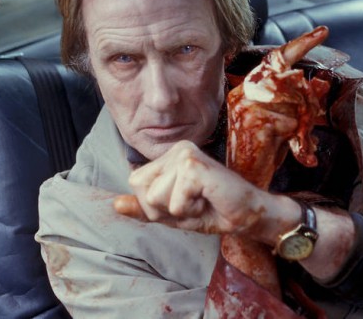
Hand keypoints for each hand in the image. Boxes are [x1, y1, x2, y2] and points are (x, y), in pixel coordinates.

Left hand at [114, 140, 271, 233]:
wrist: (247, 214)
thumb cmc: (213, 210)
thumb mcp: (171, 213)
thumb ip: (143, 208)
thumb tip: (115, 204)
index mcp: (169, 155)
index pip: (135, 183)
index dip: (154, 204)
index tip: (184, 201)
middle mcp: (176, 148)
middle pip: (141, 190)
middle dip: (164, 208)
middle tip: (193, 202)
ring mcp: (185, 154)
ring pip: (155, 198)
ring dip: (179, 211)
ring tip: (201, 200)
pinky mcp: (194, 166)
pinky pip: (174, 203)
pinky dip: (190, 211)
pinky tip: (208, 199)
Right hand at [226, 26, 329, 184]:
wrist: (243, 182)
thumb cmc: (264, 153)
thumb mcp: (286, 122)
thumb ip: (300, 101)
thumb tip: (321, 82)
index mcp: (247, 88)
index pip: (276, 58)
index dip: (301, 44)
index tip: (323, 32)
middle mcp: (244, 92)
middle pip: (294, 80)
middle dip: (307, 103)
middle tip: (304, 124)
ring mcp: (246, 106)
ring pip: (295, 102)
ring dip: (302, 123)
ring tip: (293, 140)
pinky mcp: (254, 122)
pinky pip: (291, 122)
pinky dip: (296, 138)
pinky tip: (288, 147)